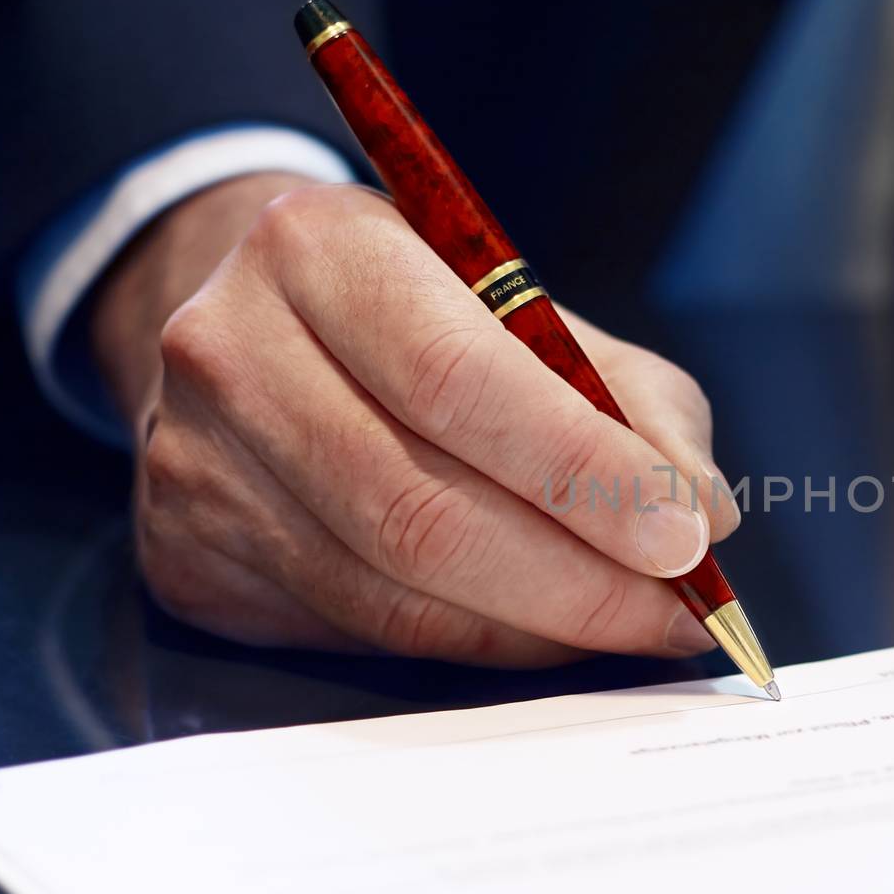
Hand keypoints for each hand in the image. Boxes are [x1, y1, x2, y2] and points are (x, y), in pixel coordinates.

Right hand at [92, 174, 739, 664]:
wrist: (255, 324)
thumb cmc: (420, 314)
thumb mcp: (533, 310)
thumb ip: (634, 401)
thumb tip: (703, 518)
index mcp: (321, 249)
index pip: (459, 380)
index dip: (581, 474)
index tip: (681, 540)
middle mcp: (232, 352)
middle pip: (418, 511)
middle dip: (576, 583)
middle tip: (671, 616)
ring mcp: (195, 466)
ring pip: (390, 594)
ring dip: (535, 629)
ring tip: (626, 624)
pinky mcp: (190, 561)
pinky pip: (357, 633)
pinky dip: (470, 644)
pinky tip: (535, 628)